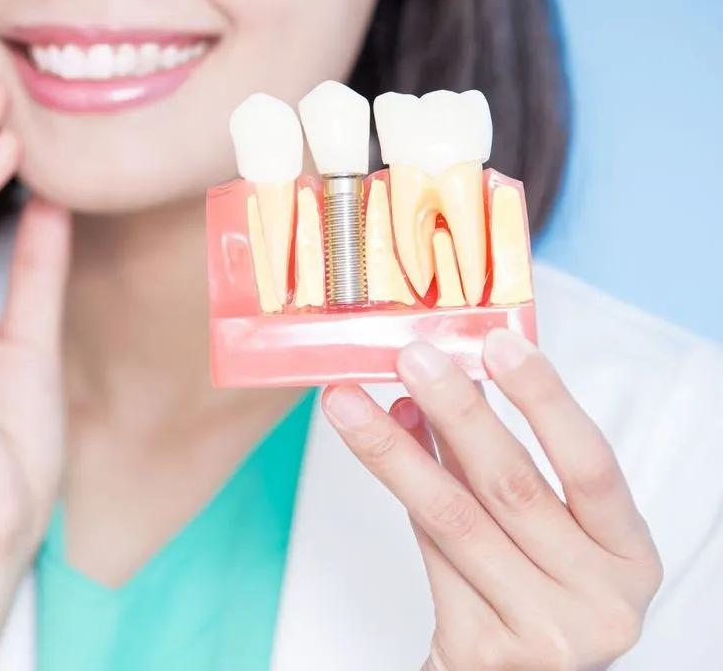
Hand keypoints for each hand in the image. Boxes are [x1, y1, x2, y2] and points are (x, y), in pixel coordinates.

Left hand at [321, 329, 662, 670]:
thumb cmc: (536, 596)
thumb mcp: (548, 534)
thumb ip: (500, 465)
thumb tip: (433, 390)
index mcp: (629, 558)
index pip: (592, 464)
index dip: (545, 398)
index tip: (498, 342)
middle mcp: (600, 600)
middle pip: (513, 485)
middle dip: (455, 410)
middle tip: (410, 358)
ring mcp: (543, 632)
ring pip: (455, 517)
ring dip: (395, 450)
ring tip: (351, 402)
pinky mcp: (482, 650)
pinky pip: (430, 554)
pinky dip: (402, 495)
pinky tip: (378, 449)